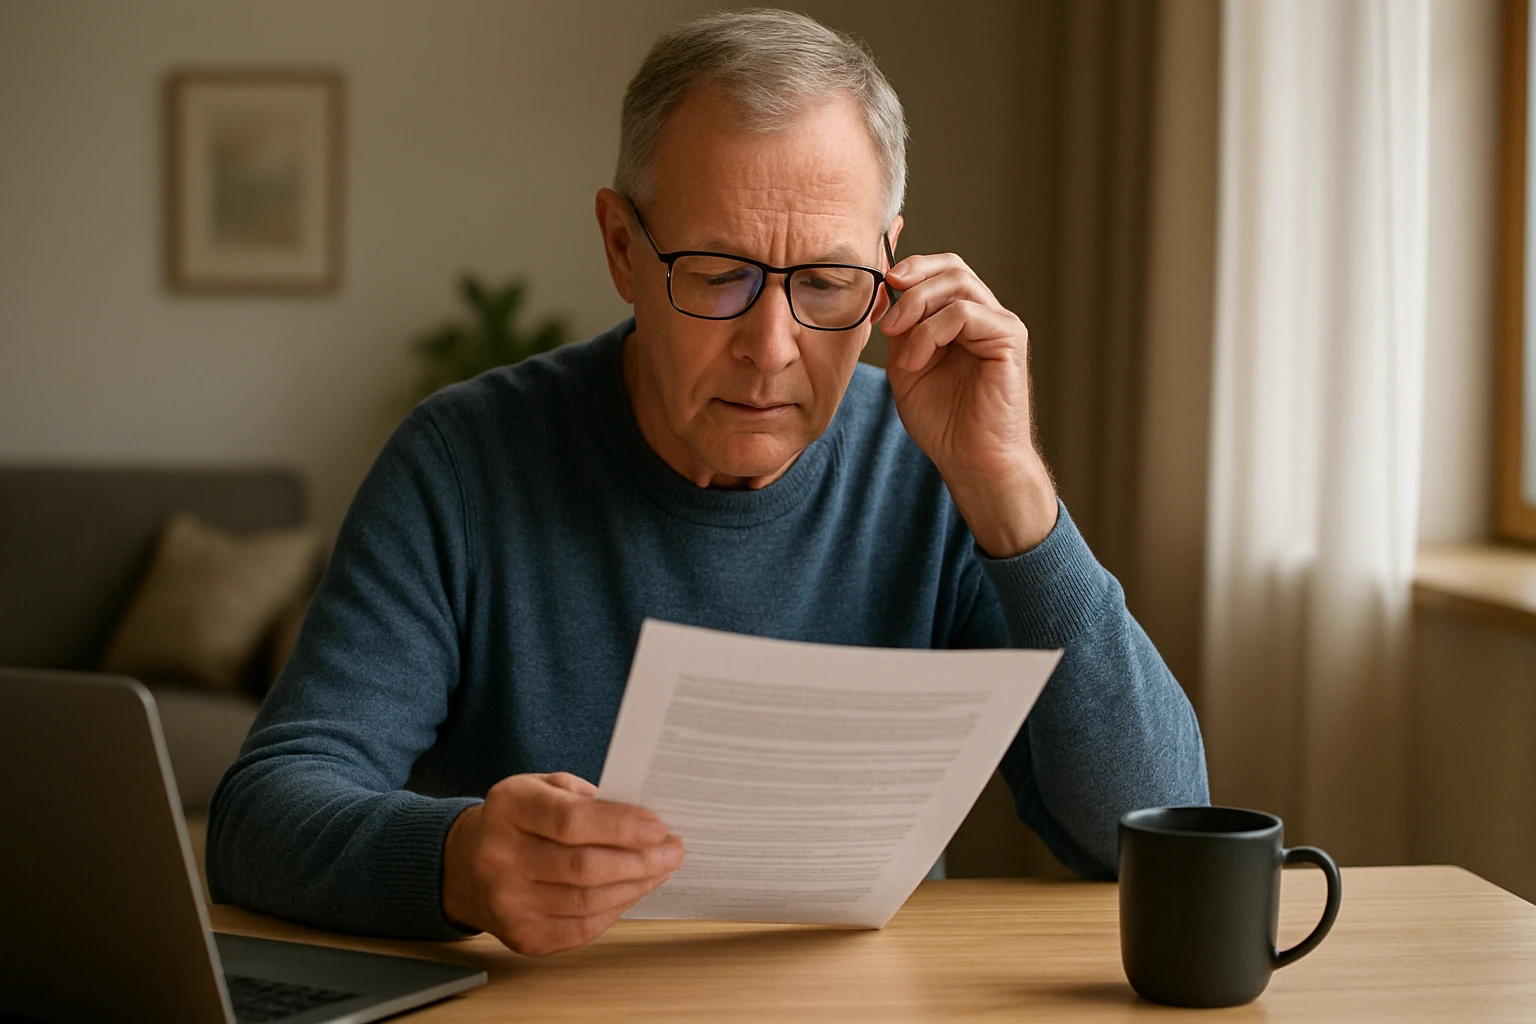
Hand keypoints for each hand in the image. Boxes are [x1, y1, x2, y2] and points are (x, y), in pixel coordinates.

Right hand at [441, 772, 683, 955]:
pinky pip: (583, 928)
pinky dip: (616, 909)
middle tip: (673, 850)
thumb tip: (643, 819)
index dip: (620, 826)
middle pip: (583, 867)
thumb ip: (587, 798)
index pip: (569, 821)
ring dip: (635, 885)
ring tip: (661, 868)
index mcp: (508, 808)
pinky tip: (634, 889)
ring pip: (588, 901)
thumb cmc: (519, 820)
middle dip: (639, 860)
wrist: (466, 864)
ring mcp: (508, 903)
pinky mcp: (522, 937)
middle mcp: (500, 858)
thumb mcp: (544, 787)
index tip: (658, 827)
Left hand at [880, 253, 1057, 556]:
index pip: (943, 269)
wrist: (970, 460)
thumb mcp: (907, 365)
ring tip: (902, 349)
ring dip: (917, 310)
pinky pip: (966, 313)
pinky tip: (917, 361)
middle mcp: (986, 315)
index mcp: (964, 318)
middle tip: (887, 321)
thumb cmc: (944, 421)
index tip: (881, 285)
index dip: (912, 268)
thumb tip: (885, 292)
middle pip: (952, 267)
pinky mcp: (1009, 340)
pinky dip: (932, 332)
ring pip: (957, 285)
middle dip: (912, 284)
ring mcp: (1000, 325)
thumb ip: (901, 329)